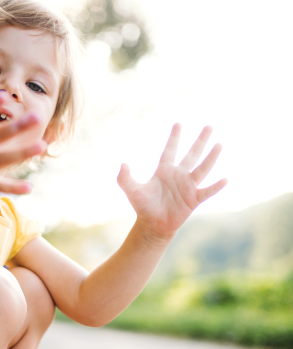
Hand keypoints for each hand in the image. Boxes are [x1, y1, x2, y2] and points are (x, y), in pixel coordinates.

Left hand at [117, 124, 227, 239]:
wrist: (153, 225)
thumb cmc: (143, 207)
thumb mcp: (132, 191)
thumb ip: (125, 178)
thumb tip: (122, 164)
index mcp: (164, 171)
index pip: (170, 150)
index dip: (174, 137)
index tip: (178, 123)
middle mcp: (179, 175)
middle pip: (192, 154)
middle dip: (200, 140)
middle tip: (209, 126)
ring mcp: (188, 186)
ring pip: (202, 168)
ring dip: (211, 157)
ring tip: (219, 144)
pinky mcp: (194, 199)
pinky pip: (207, 191)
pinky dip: (216, 186)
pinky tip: (225, 179)